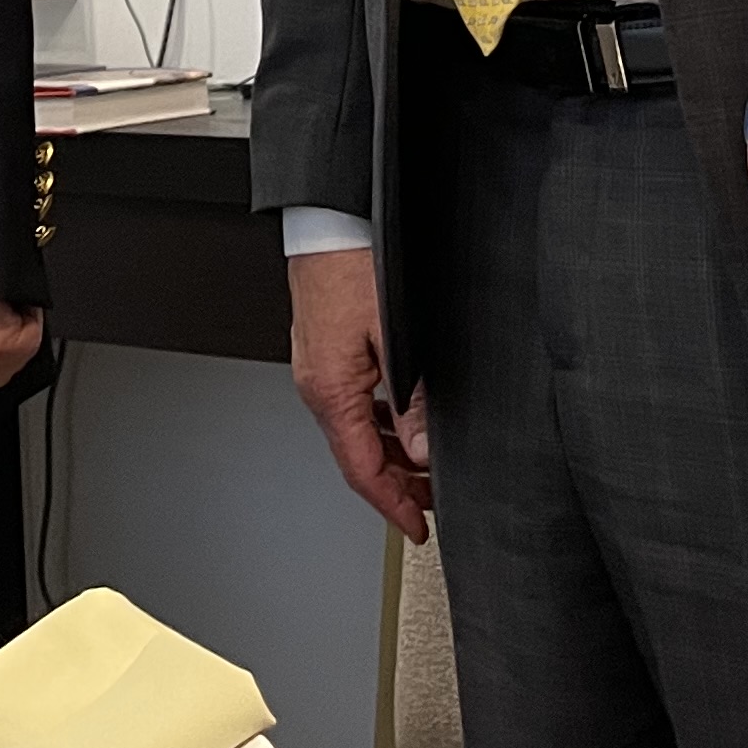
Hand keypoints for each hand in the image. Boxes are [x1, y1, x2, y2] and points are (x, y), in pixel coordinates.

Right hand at [286, 248, 431, 540]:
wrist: (327, 220)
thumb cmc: (352, 265)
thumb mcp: (395, 337)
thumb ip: (411, 402)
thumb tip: (423, 451)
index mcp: (331, 391)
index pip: (362, 470)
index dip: (392, 505)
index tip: (416, 528)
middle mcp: (317, 384)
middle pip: (357, 456)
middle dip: (395, 486)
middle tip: (430, 503)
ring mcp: (317, 368)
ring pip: (355, 431)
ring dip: (389, 455)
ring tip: (424, 467)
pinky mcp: (323, 351)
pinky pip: (351, 404)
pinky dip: (378, 425)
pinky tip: (402, 420)